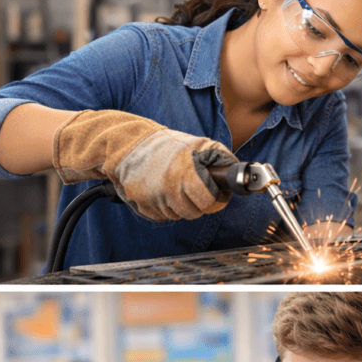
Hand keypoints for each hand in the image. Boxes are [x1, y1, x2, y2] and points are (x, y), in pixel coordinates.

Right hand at [53, 110, 237, 220]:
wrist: (125, 145)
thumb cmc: (165, 146)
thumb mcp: (196, 144)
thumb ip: (217, 157)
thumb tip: (235, 172)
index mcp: (184, 171)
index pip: (208, 200)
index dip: (213, 198)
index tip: (213, 193)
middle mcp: (169, 187)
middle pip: (194, 212)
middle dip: (198, 204)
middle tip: (194, 190)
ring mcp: (154, 198)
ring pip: (178, 216)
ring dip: (180, 206)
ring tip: (175, 187)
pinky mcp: (141, 204)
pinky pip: (161, 216)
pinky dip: (164, 208)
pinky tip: (162, 192)